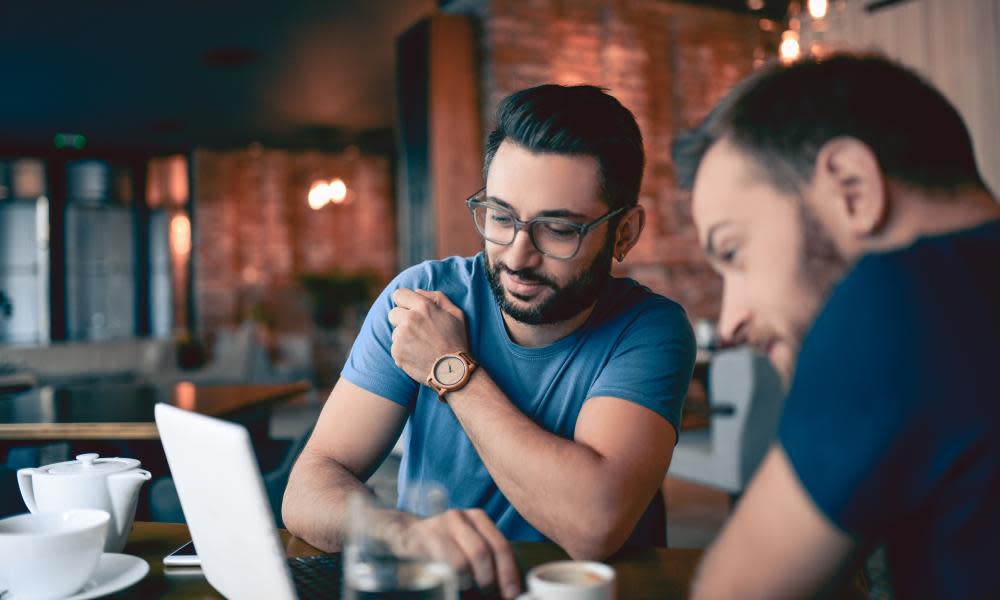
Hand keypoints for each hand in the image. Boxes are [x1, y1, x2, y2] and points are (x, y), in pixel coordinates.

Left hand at [388, 288, 469, 382]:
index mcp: (423, 307)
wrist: (452, 371)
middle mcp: (409, 319)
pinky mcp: (396, 351)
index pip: (399, 295)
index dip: (403, 302)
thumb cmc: (457, 341)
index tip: (408, 309)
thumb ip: (437, 298)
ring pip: (394, 331)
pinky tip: (417, 355)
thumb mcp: (456, 314)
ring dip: (403, 336)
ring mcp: (401, 336)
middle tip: (417, 331)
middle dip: (402, 320)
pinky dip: (403, 351)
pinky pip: (395, 346)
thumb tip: (416, 291)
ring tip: (420, 346)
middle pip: (393, 313)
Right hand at [393, 508, 521, 598]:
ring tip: (465, 587)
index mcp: (477, 518)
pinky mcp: (418, 541)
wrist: (405, 534)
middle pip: (482, 553)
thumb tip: (509, 590)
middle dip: (488, 581)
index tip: (512, 594)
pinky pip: (438, 566)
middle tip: (488, 594)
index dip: (508, 573)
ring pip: (460, 562)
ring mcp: (437, 527)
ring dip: (466, 583)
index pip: (500, 546)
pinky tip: (448, 583)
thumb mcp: (469, 545)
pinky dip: (448, 581)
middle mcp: (458, 517)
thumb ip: (488, 562)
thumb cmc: (444, 545)